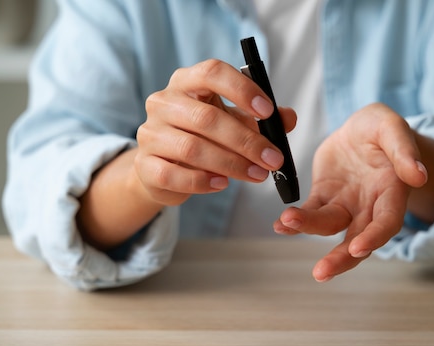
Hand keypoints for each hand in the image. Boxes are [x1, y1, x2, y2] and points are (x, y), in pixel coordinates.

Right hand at [134, 59, 296, 206]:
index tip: (268, 112)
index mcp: (187, 83)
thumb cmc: (203, 139)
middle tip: (273, 159)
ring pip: (192, 148)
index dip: (241, 90)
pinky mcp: (144, 165)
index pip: (212, 73)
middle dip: (246, 141)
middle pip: (206, 117)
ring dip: (231, 164)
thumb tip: (288, 118)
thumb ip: (260, 120)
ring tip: (257, 175)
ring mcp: (150, 133)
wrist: (164, 169)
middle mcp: (164, 102)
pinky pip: (174, 175)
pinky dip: (202, 181)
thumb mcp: (233, 122)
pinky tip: (222, 184)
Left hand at [274, 103, 433, 281]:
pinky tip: (280, 224)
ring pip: (329, 228)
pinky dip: (294, 221)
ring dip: (308, 229)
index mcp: (392, 192)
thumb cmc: (381, 129)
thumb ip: (403, 151)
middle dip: (341, 258)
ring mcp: (346, 204)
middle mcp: (370, 206)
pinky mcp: (324, 197)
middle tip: (322, 272)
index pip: (387, 222)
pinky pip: (309, 212)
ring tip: (286, 223)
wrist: (360, 127)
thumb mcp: (393, 127)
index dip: (375, 237)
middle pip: (358, 239)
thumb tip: (418, 176)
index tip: (358, 248)